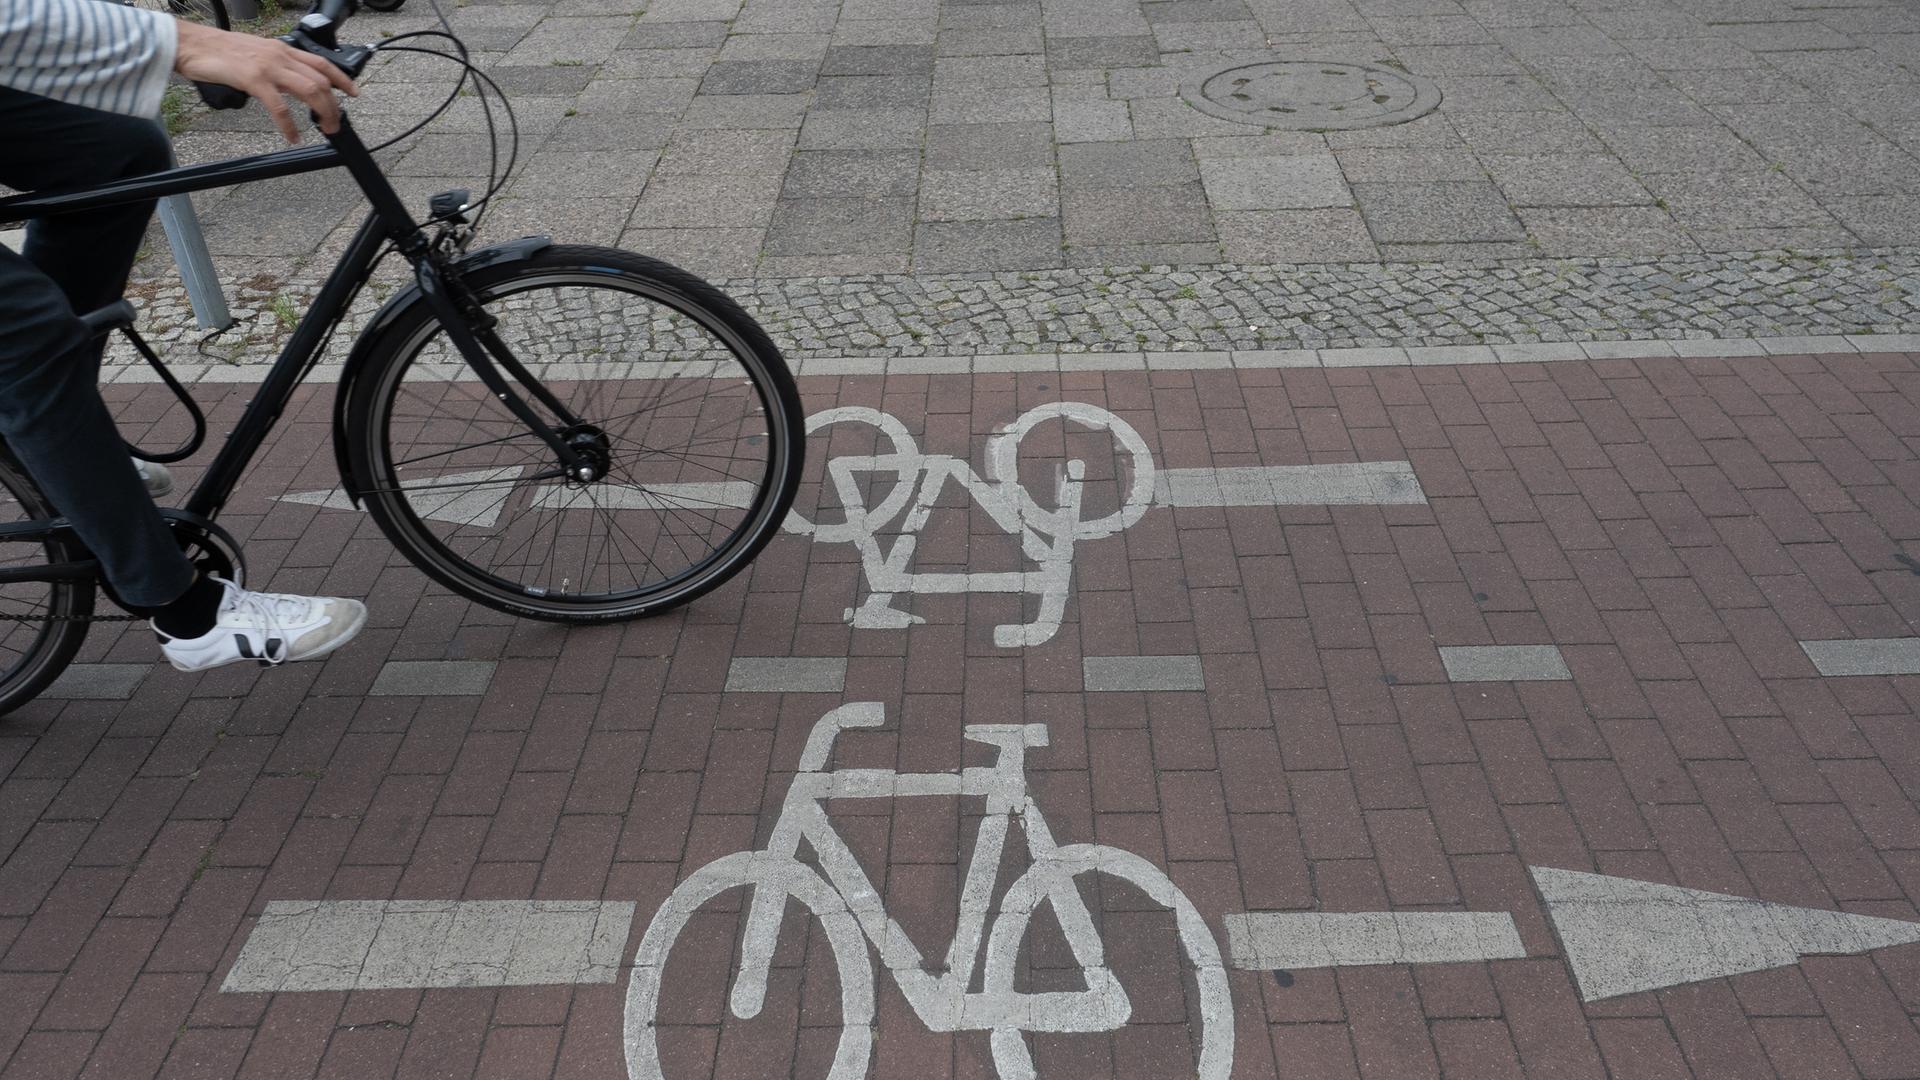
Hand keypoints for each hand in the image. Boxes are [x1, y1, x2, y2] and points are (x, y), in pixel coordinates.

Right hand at [172, 20, 358, 142]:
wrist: (190, 43)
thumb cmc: (219, 51)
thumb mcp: (256, 53)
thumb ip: (276, 65)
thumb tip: (290, 83)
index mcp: (282, 49)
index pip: (321, 62)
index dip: (342, 78)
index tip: (353, 93)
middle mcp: (280, 55)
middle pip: (321, 81)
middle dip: (334, 105)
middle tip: (335, 124)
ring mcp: (268, 66)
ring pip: (310, 90)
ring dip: (323, 113)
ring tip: (324, 130)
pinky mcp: (253, 79)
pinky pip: (280, 107)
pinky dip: (290, 126)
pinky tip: (293, 136)